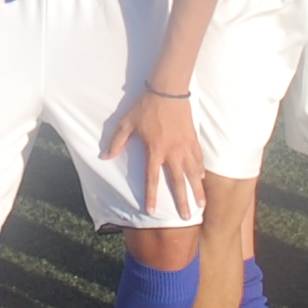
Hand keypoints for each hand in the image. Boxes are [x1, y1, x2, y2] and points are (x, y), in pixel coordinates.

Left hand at [104, 86, 203, 221]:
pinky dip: (201, 169)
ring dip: (198, 189)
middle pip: (178, 181)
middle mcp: (172, 152)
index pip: (152, 179)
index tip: (152, 212)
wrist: (167, 90)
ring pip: (193, 173)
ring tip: (202, 205)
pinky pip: (198, 158)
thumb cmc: (146, 106)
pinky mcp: (193, 138)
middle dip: (183, 201)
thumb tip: (105, 156)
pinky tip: (202, 178)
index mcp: (155, 150)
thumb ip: (117, 141)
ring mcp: (185, 145)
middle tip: (187, 217)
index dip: (151, 196)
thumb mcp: (127, 123)